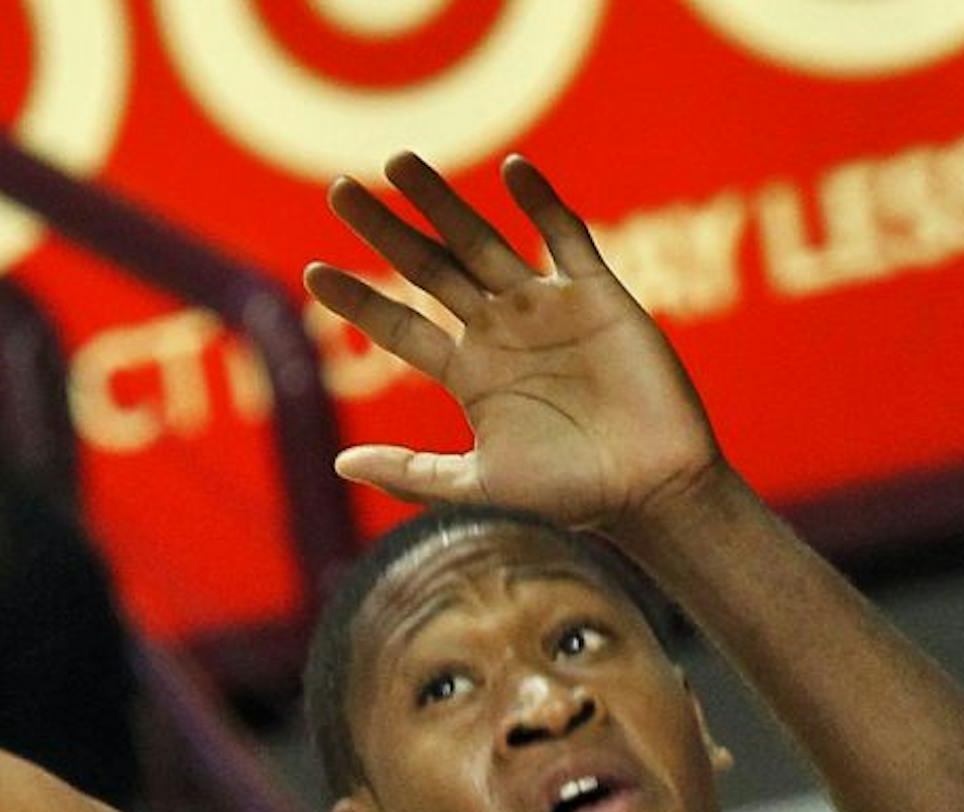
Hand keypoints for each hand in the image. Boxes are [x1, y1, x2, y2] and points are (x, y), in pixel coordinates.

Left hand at [304, 153, 720, 532]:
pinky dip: (541, 203)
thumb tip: (339, 463)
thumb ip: (410, 472)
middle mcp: (500, 333)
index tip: (313, 273)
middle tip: (340, 190)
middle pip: (430, 269)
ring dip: (442, 203)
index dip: (359, 301)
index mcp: (469, 374)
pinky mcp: (598, 294)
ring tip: (399, 162)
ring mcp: (546, 308)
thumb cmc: (568, 497)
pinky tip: (513, 170)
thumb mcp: (476, 487)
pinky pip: (565, 237)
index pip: (400, 325)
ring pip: (482, 242)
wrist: (649, 489)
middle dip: (387, 230)